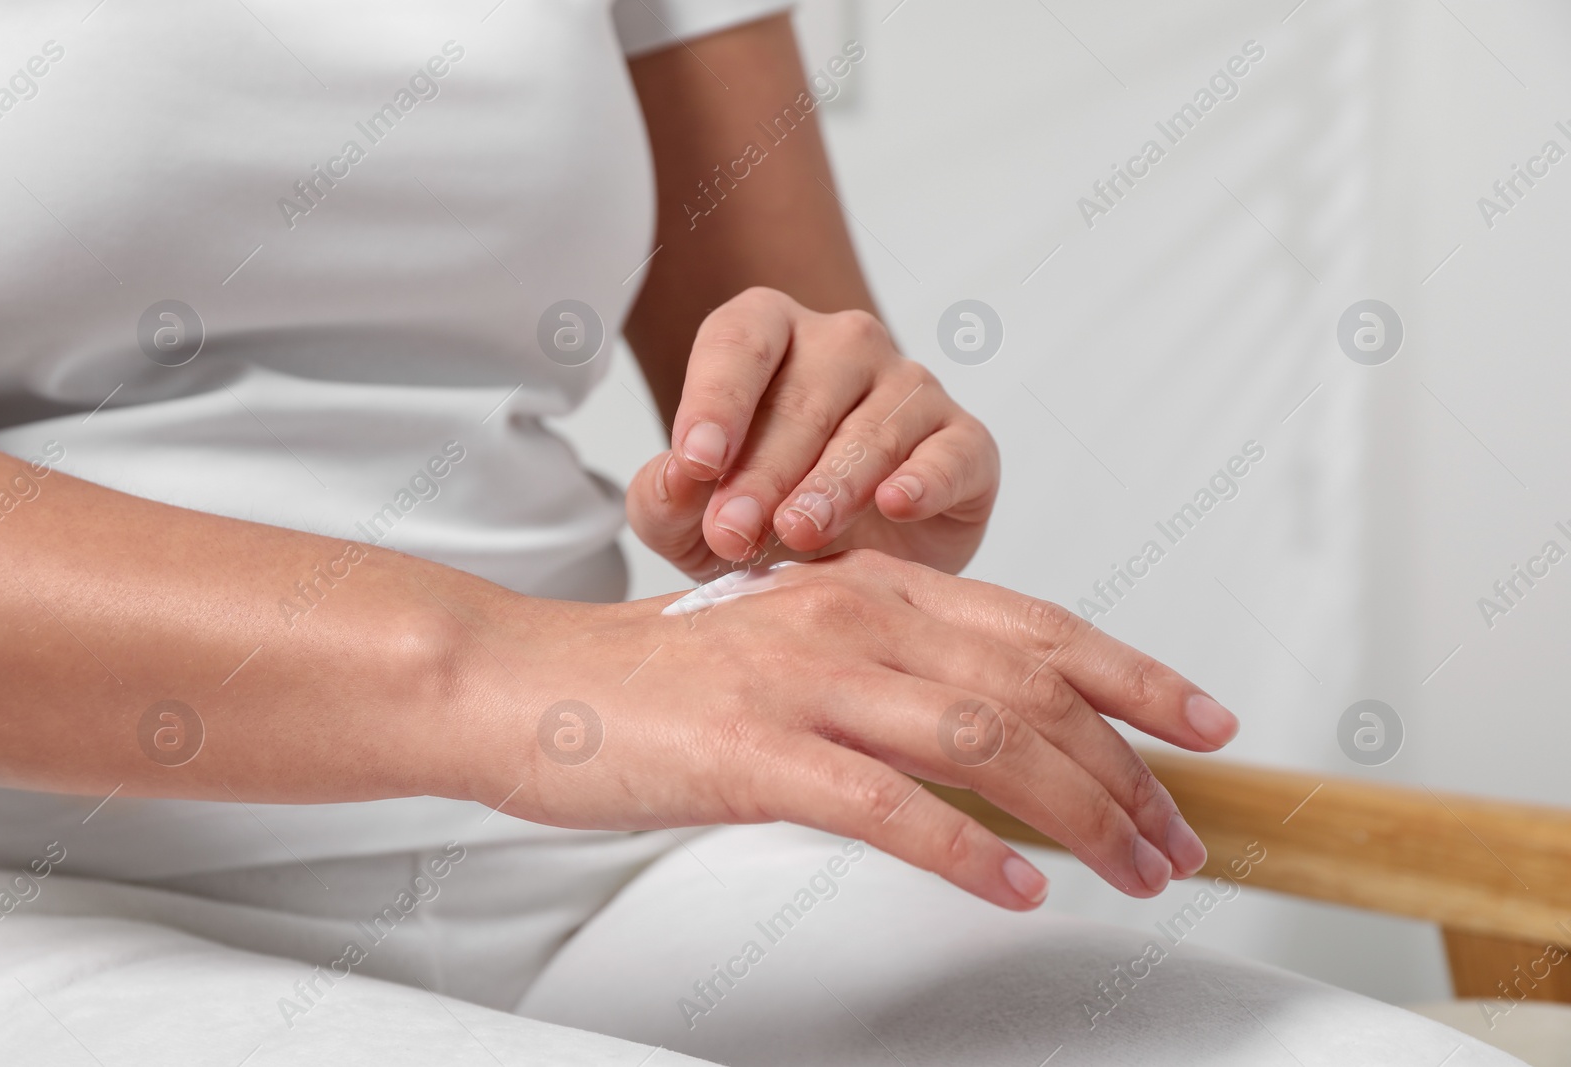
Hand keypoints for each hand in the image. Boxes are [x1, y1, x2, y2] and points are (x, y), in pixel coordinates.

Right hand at [462, 551, 1239, 910]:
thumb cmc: (661, 680)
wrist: (527, 681)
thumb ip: (892, 681)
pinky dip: (969, 852)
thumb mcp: (797, 653)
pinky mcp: (756, 750)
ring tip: (1135, 872)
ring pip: (985, 740)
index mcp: (870, 587)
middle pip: (1033, 689)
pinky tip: (1018, 889)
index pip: (1037, 627)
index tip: (1206, 727)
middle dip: (1129, 771)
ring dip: (1079, 814)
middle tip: (1182, 839)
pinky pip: (891, 804)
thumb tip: (997, 748)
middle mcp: (851, 618)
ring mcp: (805, 680)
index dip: (1137, 676)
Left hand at [627, 288, 998, 580]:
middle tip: (733, 530)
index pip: (741, 342)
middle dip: (764, 470)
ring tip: (799, 532)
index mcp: (770, 335)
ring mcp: (911, 387)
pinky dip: (924, 479)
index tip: (697, 461)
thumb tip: (678, 479)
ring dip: (832, 484)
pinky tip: (895, 504)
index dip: (716, 400)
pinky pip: (951, 452)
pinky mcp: (965, 442)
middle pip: (803, 396)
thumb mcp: (686, 520)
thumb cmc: (758, 515)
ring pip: (873, 428)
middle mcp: (845, 346)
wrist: (847, 557)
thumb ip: (661, 497)